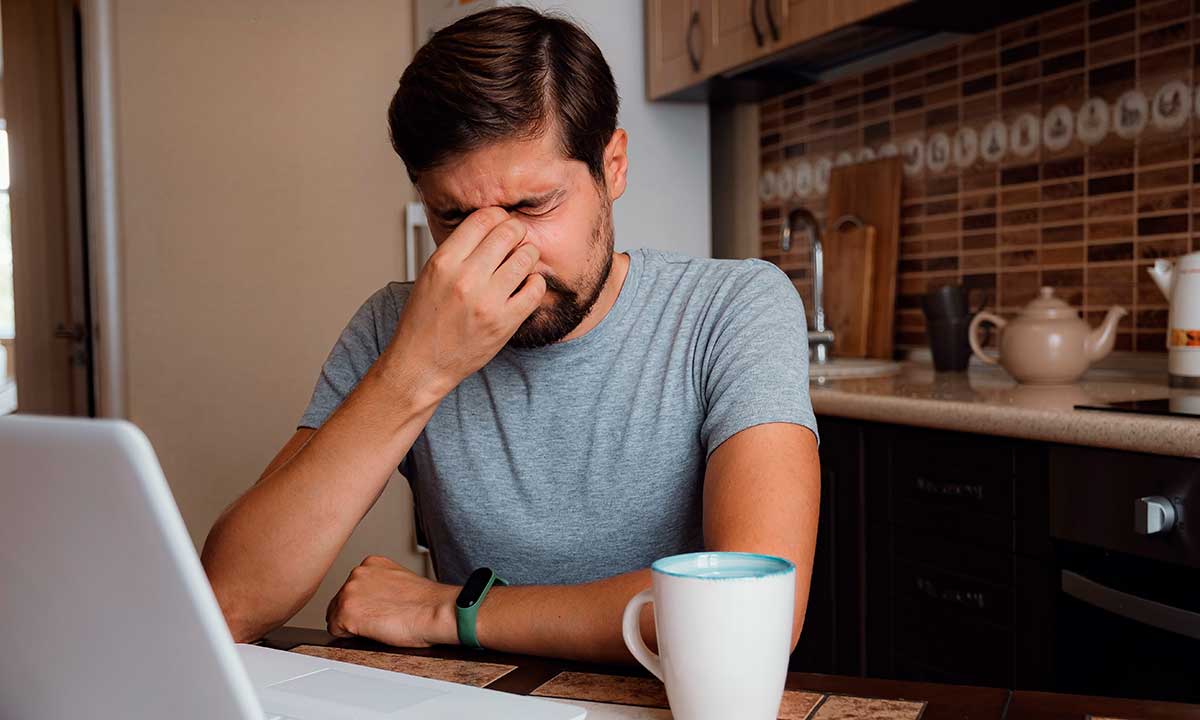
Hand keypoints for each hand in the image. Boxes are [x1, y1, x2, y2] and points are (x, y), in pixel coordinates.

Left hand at [326, 555, 459, 646]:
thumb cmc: (427, 603)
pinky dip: (351, 637)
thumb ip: (381, 586)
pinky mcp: (346, 612)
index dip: (364, 605)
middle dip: (355, 614)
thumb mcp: (400, 583)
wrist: (436, 611)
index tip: (379, 610)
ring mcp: (349, 591)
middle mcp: (357, 573)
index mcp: (371, 563)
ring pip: (336, 616)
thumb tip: (374, 603)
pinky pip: (336, 631)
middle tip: (381, 620)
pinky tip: (373, 632)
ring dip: (352, 625)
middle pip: (340, 601)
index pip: (352, 589)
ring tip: (379, 626)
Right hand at [383, 206, 546, 397]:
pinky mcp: (505, 322)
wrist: (422, 364)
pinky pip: (536, 288)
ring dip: (528, 256)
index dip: (498, 216)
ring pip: (526, 257)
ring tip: (520, 263)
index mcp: (443, 262)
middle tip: (516, 241)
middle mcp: (466, 278)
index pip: (483, 218)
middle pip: (508, 232)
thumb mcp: (430, 275)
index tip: (500, 224)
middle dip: (517, 232)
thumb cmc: (424, 321)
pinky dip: (535, 282)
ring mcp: (487, 301)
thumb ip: (458, 250)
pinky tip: (525, 285)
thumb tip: (488, 226)